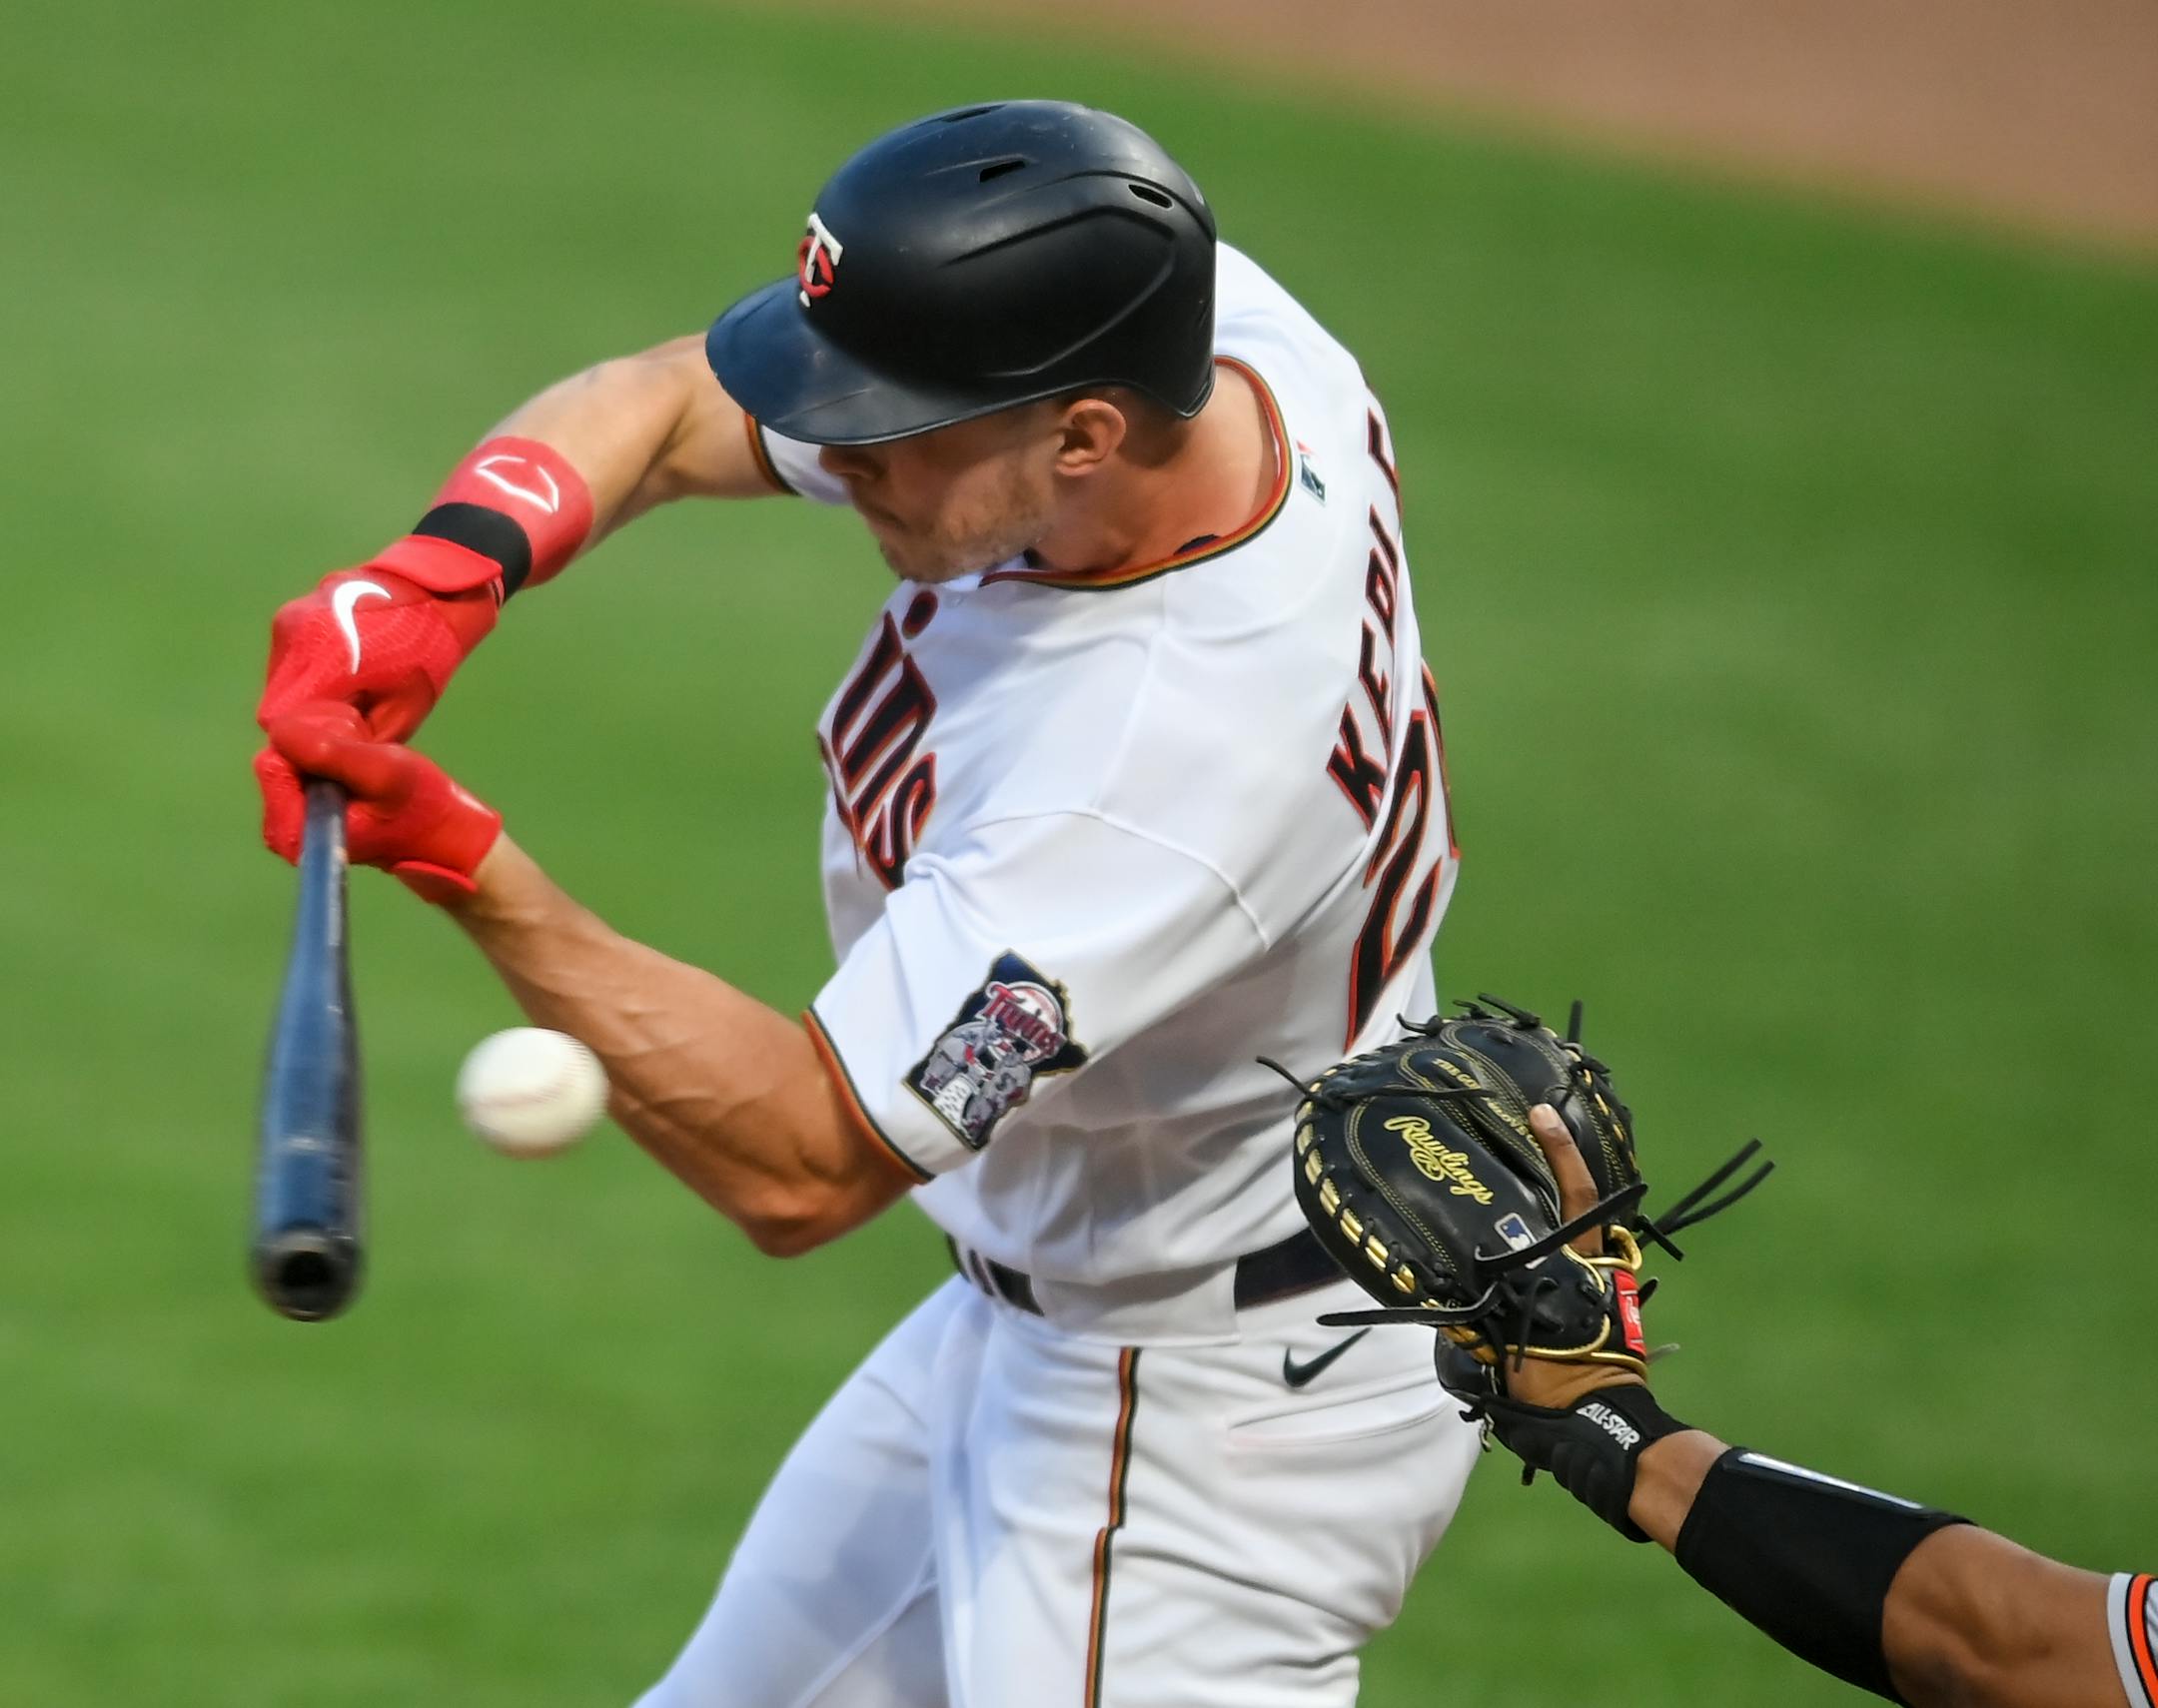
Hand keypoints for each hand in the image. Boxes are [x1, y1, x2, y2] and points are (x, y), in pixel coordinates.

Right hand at [255, 567, 498, 836]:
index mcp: (321, 658)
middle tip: (341, 726)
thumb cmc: (428, 654)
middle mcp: (293, 633)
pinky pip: (288, 658)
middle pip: (277, 701)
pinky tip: (343, 671)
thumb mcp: (402, 712)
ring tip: (347, 695)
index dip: (300, 741)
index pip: (279, 721)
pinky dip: (307, 673)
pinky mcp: (291, 612)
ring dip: (305, 696)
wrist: (435, 589)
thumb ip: (359, 741)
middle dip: (303, 721)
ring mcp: (289, 618)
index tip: (326, 747)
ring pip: (280, 680)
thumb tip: (330, 765)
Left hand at [257, 706, 501, 901]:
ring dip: (330, 739)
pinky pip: (301, 756)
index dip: (314, 743)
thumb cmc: (421, 808)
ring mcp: (294, 815)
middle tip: (365, 751)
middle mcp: (284, 828)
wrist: (446, 833)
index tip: (355, 750)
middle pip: (279, 754)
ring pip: (291, 750)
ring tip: (367, 756)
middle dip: (322, 739)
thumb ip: (329, 752)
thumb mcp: (382, 771)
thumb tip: (279, 730)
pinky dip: (331, 746)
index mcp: (295, 833)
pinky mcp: (306, 803)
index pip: (273, 762)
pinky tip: (359, 758)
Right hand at [1503, 1103, 1648, 1410]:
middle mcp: (1594, 1269)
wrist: (1598, 1433)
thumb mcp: (1512, 1342)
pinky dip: (1541, 1254)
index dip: (1559, 1151)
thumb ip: (1486, 1306)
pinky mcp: (1596, 1312)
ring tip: (1505, 1187)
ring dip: (1544, 1215)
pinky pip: (1564, 1269)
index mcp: (1579, 1266)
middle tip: (1518, 1136)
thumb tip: (1451, 1279)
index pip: (1575, 1195)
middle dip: (1552, 1171)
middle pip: (1575, 1207)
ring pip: (1570, 1238)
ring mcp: (1599, 1290)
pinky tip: (1510, 1252)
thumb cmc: (1557, 1386)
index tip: (1541, 1112)